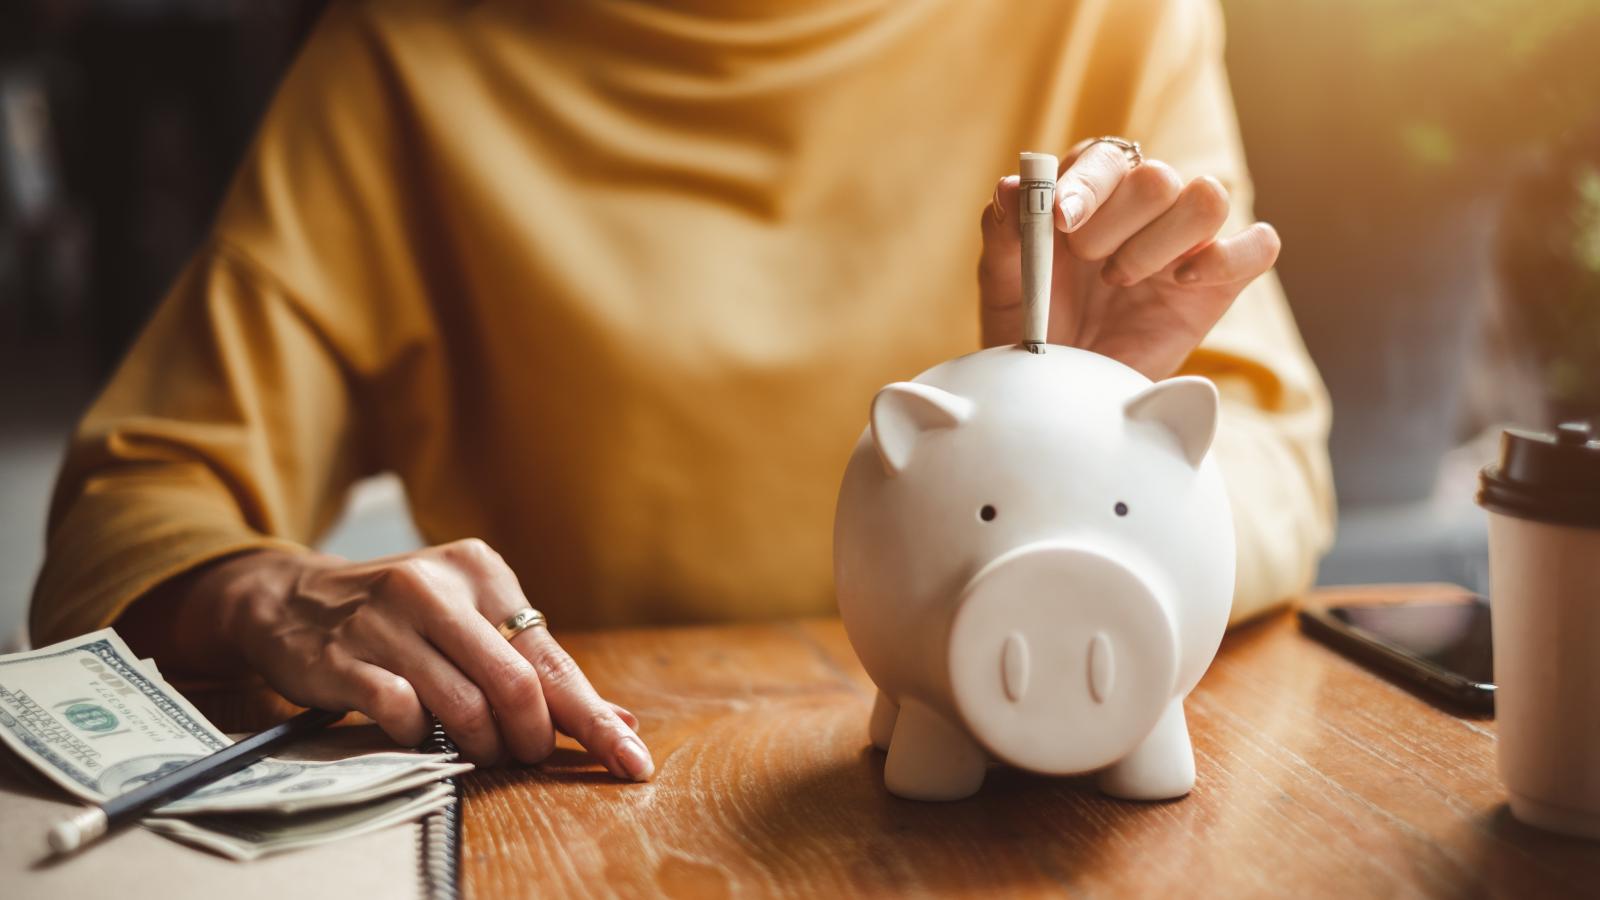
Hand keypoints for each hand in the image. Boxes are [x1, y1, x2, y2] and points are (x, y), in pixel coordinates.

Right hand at [129, 540, 651, 776]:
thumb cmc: (401, 617)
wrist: (289, 597)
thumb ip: (539, 668)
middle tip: (527, 755)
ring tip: (480, 750)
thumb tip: (622, 720)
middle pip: (517, 684)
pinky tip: (420, 731)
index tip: (631, 760)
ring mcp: (386, 621)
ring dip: (483, 745)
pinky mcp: (344, 658)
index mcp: (481, 571)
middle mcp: (436, 587)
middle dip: (533, 737)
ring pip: (466, 706)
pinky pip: (404, 715)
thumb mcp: (471, 619)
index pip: (552, 657)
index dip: (595, 718)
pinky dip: (423, 738)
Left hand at [978, 139, 1281, 379]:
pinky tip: (1179, 281)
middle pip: (1158, 176)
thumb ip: (1005, 232)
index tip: (1060, 221)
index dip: (1087, 184)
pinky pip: (1259, 245)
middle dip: (1115, 223)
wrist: (1058, 386)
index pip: (1107, 156)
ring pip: (1209, 197)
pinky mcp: (1220, 281)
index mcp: (1094, 190)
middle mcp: (1145, 206)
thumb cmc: (1031, 326)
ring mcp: (1187, 241)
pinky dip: (1227, 257)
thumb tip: (1013, 185)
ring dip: (1160, 242)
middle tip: (1087, 263)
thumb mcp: (1004, 282)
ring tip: (1120, 280)